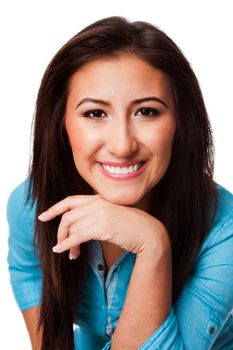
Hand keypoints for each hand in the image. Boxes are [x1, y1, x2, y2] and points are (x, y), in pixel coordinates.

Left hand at [38, 194, 168, 258]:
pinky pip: (77, 236)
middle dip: (60, 231)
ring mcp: (101, 213)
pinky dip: (67, 244)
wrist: (150, 234)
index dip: (54, 208)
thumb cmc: (132, 228)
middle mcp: (98, 203)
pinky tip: (64, 251)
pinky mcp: (103, 226)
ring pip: (71, 226)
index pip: (71, 201)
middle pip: (68, 215)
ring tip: (68, 254)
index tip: (43, 217)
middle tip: (59, 244)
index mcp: (100, 199)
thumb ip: (97, 215)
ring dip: (65, 242)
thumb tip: (79, 227)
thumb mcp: (113, 216)